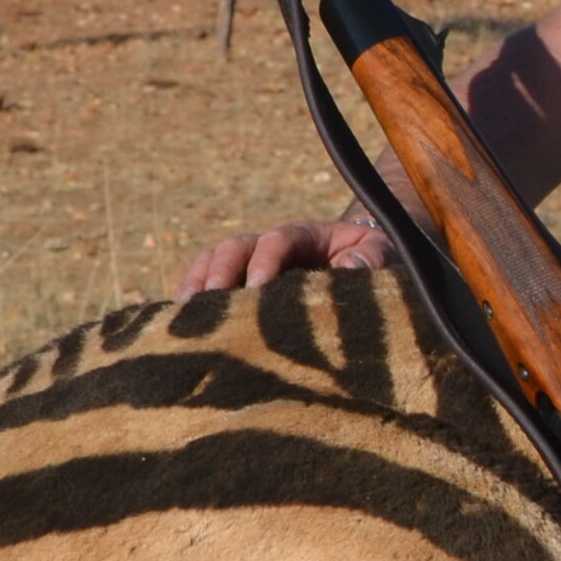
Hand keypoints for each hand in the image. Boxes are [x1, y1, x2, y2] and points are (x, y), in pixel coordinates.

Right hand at [179, 219, 387, 297]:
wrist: (361, 266)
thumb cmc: (371, 260)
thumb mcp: (381, 254)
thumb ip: (369, 258)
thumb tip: (347, 270)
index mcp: (304, 235)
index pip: (277, 240)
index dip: (265, 261)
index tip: (258, 289)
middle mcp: (269, 245)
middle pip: (236, 248)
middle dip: (222, 272)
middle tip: (215, 303)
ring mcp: (249, 263)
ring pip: (212, 262)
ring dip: (197, 284)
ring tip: (186, 315)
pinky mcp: (237, 285)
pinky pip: (204, 284)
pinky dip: (190, 300)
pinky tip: (178, 325)